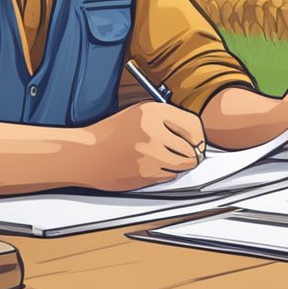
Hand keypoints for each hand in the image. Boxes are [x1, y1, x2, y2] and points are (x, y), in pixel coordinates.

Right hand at [77, 102, 205, 191]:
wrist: (88, 155)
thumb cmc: (114, 133)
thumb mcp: (140, 114)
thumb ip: (169, 120)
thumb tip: (199, 138)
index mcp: (152, 112)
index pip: (193, 125)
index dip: (198, 135)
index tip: (196, 140)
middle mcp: (153, 132)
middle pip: (192, 149)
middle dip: (191, 152)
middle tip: (182, 152)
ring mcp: (150, 154)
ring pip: (184, 165)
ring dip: (180, 164)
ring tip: (164, 158)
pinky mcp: (146, 174)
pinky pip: (171, 176)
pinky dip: (167, 173)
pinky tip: (151, 165)